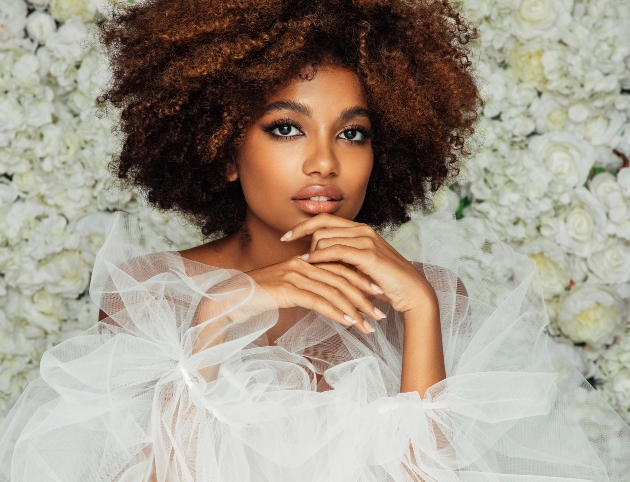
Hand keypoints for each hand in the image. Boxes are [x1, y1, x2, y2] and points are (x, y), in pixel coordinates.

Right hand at [247, 256, 383, 333]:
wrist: (230, 298)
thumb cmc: (257, 297)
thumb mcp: (285, 291)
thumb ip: (305, 291)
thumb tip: (323, 300)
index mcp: (305, 263)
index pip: (339, 269)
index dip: (361, 282)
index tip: (378, 296)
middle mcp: (302, 265)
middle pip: (342, 279)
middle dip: (364, 298)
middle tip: (380, 314)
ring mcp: (295, 275)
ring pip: (333, 291)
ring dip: (354, 310)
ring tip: (369, 325)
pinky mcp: (288, 289)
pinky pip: (318, 301)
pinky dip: (336, 312)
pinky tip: (349, 322)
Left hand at [281, 214, 434, 314]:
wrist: (411, 291)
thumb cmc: (385, 282)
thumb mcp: (359, 266)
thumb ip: (341, 257)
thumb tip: (316, 257)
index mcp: (360, 229)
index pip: (324, 219)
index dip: (302, 226)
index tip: (285, 236)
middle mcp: (362, 230)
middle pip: (321, 227)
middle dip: (303, 242)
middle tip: (296, 258)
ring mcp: (366, 240)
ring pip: (325, 238)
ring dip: (310, 252)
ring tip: (301, 265)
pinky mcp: (368, 255)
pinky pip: (335, 251)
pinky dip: (319, 257)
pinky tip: (309, 264)